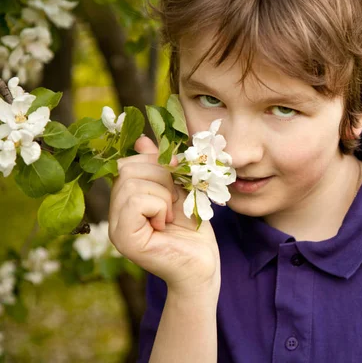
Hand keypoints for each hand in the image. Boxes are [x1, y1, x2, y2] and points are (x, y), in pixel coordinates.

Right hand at [108, 136, 220, 299]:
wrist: (203, 264)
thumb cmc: (193, 229)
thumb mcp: (178, 188)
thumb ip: (161, 166)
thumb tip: (141, 140)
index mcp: (125, 200)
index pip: (127, 163)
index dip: (155, 164)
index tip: (175, 182)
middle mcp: (115, 213)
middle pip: (127, 169)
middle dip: (161, 179)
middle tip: (175, 203)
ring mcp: (116, 228)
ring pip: (131, 184)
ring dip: (163, 195)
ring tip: (170, 215)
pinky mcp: (124, 239)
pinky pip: (136, 201)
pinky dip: (159, 206)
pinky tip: (166, 224)